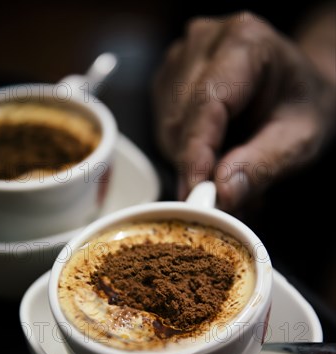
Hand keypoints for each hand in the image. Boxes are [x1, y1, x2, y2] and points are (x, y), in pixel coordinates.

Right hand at [152, 11, 335, 210]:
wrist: (295, 91)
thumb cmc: (302, 108)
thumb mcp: (301, 141)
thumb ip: (264, 165)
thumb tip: (223, 194)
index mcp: (244, 42)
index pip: (207, 102)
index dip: (197, 153)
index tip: (196, 194)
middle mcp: (204, 43)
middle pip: (181, 119)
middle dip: (196, 165)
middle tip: (222, 198)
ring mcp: (181, 61)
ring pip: (167, 130)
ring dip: (191, 163)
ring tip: (226, 173)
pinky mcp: (169, 82)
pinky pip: (164, 131)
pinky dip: (185, 154)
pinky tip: (213, 155)